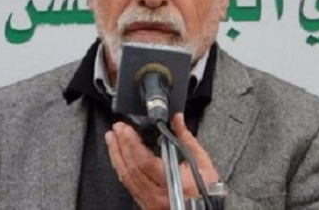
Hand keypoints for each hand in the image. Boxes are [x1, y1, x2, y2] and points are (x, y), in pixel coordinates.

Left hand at [105, 113, 219, 208]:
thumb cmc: (206, 189)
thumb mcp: (202, 161)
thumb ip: (187, 138)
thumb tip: (177, 118)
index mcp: (174, 183)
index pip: (145, 162)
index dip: (132, 144)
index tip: (126, 129)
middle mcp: (159, 195)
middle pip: (132, 168)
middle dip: (121, 146)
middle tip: (116, 129)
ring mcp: (150, 202)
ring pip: (126, 177)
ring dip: (117, 156)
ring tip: (112, 139)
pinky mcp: (146, 205)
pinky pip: (129, 185)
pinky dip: (122, 169)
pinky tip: (118, 158)